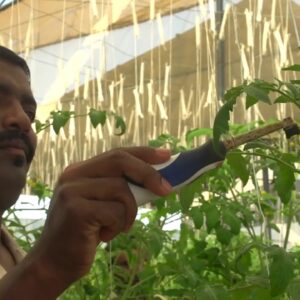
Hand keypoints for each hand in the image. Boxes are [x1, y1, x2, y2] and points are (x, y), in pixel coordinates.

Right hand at [29, 147, 170, 286]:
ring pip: (121, 189)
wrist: (55, 262)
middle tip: (167, 190)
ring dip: (129, 213)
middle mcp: (73, 174)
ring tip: (117, 227)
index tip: (166, 155)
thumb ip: (120, 188)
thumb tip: (157, 179)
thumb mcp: (103, 204)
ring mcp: (72, 190)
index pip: (117, 153)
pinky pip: (115, 211)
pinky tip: (103, 236)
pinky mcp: (76, 209)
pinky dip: (118, 226)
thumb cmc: (85, 232)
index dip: (143, 153)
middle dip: (148, 173)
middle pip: (120, 160)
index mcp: (80, 170)